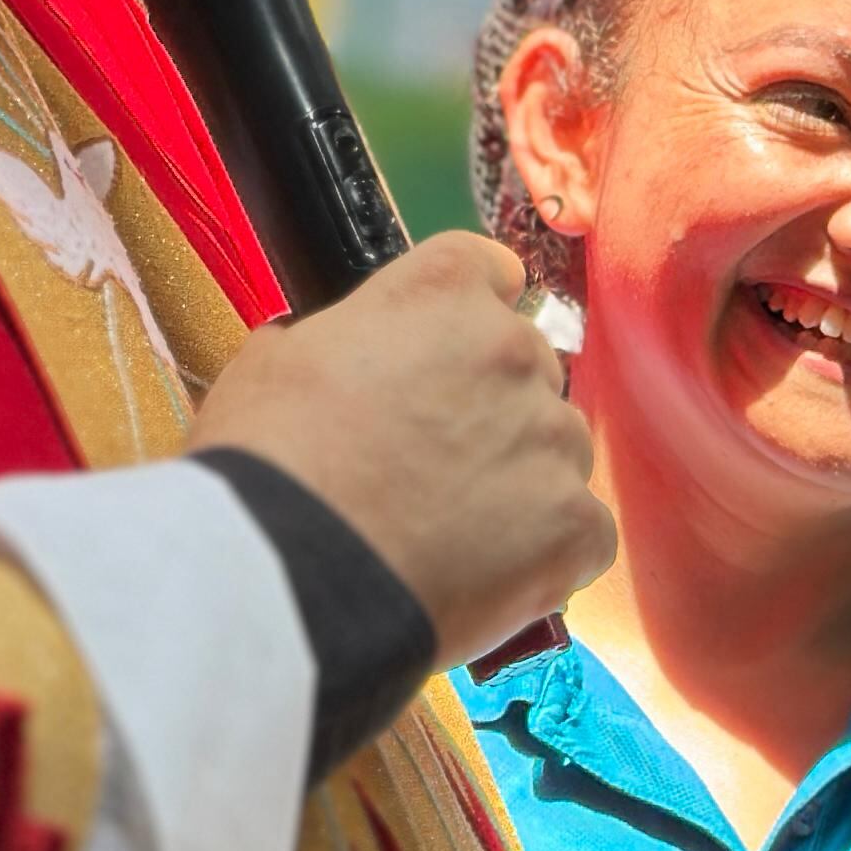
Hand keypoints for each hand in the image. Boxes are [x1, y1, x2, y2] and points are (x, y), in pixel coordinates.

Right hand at [191, 231, 615, 664]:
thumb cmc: (266, 466)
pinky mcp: (575, 523)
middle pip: (529, 369)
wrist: (295, 576)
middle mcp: (513, 348)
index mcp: (440, 291)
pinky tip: (491, 577)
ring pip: (558, 452)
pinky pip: (583, 532)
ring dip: (523, 483)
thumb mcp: (269, 365)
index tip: (446, 360)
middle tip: (434, 469)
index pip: (490, 273)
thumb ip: (329, 343)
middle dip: (492, 410)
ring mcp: (552, 436)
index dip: (466, 321)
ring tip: (454, 537)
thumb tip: (332, 360)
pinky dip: (549, 556)